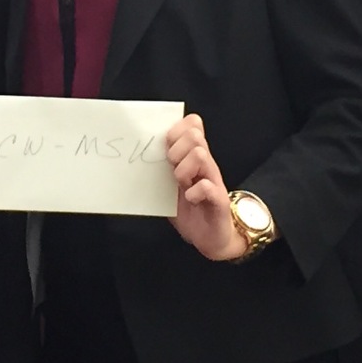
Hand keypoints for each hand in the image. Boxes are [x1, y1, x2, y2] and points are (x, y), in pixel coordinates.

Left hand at [165, 114, 246, 260]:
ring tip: (180, 183)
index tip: (167, 146)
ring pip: (200, 155)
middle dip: (177, 149)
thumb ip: (162, 165)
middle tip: (172, 167)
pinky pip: (207, 186)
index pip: (192, 124)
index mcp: (193, 156)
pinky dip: (194, 192)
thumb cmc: (188, 208)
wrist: (209, 238)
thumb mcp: (171, 183)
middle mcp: (206, 164)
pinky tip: (190, 199)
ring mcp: (214, 180)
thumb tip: (141, 147)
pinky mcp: (220, 200)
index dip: (177, 129)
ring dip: (184, 169)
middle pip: (194, 135)